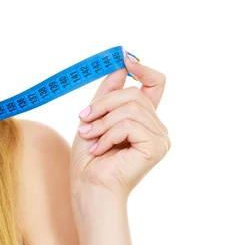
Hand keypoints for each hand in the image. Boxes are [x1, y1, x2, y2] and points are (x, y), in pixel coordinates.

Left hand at [70, 52, 169, 198]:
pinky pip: (130, 124)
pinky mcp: (157, 147)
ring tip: (91, 138)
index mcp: (143, 118)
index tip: (124, 58)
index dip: (142, 68)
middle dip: (104, 103)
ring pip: (130, 108)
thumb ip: (108, 92)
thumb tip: (119, 64)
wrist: (88, 186)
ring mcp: (160, 137)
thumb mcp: (95, 116)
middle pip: (135, 93)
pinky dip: (108, 135)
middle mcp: (156, 126)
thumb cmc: (89, 157)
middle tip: (84, 119)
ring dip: (103, 122)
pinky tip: (100, 150)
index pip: (155, 83)